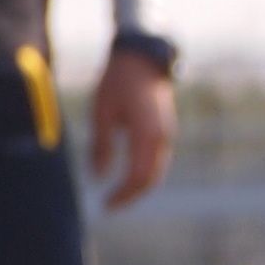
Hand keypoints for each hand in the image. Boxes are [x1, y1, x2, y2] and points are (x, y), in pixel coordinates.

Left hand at [88, 47, 174, 207]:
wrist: (142, 58)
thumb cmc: (118, 83)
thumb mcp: (102, 113)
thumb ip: (101, 146)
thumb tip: (98, 178)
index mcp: (147, 134)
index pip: (139, 176)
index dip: (123, 195)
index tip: (105, 206)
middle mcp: (162, 138)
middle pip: (151, 178)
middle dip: (132, 195)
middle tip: (110, 205)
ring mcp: (166, 134)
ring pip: (156, 171)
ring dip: (138, 186)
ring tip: (117, 195)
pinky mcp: (164, 131)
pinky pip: (157, 160)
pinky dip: (144, 173)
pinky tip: (128, 176)